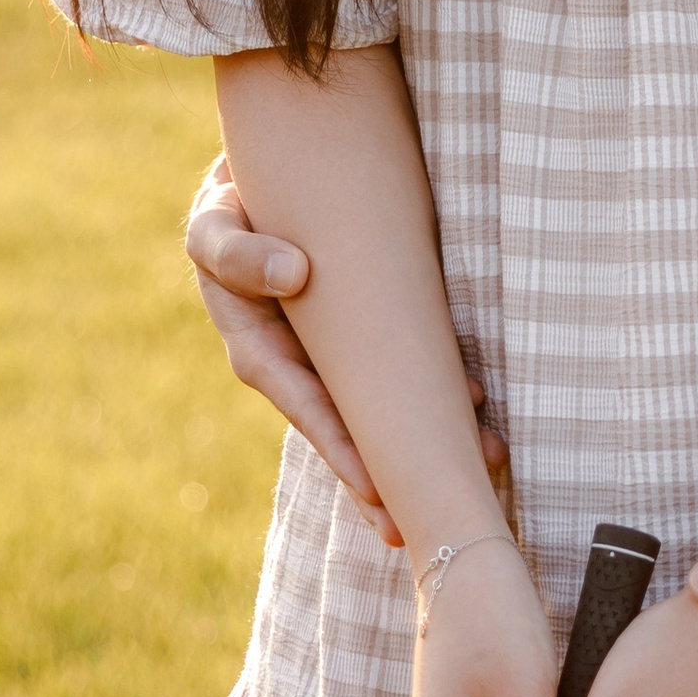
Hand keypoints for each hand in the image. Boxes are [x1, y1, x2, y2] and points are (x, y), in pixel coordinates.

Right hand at [185, 153, 508, 538]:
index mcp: (253, 343)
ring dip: (420, 439)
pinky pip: (395, 368)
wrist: (271, 170)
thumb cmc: (237, 197)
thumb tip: (293, 276)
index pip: (299, 401)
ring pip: (377, 403)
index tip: (376, 485)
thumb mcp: (219, 223)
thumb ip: (237, 252)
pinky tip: (476, 409)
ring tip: (479, 466)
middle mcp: (293, 360)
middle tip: (418, 526)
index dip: (337, 443)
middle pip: (341, 425)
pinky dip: (430, 392)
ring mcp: (328, 350)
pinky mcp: (361, 331)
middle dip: (379, 475)